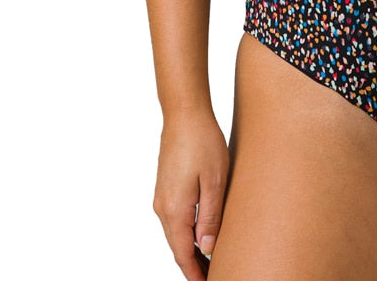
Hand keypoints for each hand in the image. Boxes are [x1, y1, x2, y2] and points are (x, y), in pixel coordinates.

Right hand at [153, 111, 229, 279]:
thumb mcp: (214, 181)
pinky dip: (186, 233)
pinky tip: (200, 232)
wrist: (184, 113)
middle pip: (177, 247)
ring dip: (190, 249)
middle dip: (193, 265)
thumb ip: (210, 217)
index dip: (195, 273)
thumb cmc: (202, 142)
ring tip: (210, 260)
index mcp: (175, 209)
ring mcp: (162, 197)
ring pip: (175, 233)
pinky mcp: (165, 187)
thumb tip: (207, 248)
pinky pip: (174, 219)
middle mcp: (163, 207)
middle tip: (213, 275)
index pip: (183, 254)